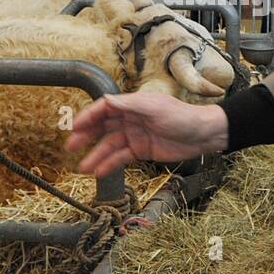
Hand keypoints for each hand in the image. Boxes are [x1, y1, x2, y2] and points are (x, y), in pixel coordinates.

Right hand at [66, 93, 228, 176]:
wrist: (203, 135)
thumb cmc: (181, 116)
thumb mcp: (154, 108)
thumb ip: (128, 105)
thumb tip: (106, 101)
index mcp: (131, 105)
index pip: (103, 108)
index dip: (88, 117)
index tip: (74, 127)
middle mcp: (130, 119)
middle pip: (102, 127)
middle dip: (86, 137)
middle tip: (70, 147)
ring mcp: (135, 135)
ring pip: (110, 146)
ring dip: (96, 155)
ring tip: (82, 167)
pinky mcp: (141, 150)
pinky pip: (121, 158)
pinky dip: (110, 164)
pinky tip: (99, 172)